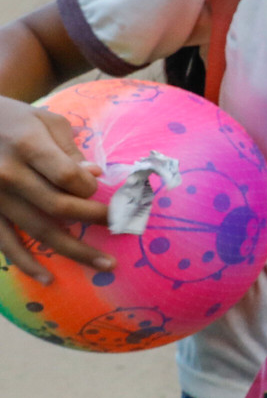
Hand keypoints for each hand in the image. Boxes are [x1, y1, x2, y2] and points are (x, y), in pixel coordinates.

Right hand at [0, 97, 110, 282]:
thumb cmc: (13, 119)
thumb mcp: (46, 121)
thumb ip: (70, 151)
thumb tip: (94, 176)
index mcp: (27, 146)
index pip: (67, 177)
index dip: (90, 188)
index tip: (102, 190)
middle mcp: (8, 174)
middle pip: (58, 206)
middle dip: (95, 219)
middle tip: (124, 227)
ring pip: (38, 230)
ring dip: (74, 250)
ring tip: (106, 265)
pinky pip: (4, 242)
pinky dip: (25, 263)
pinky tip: (47, 278)